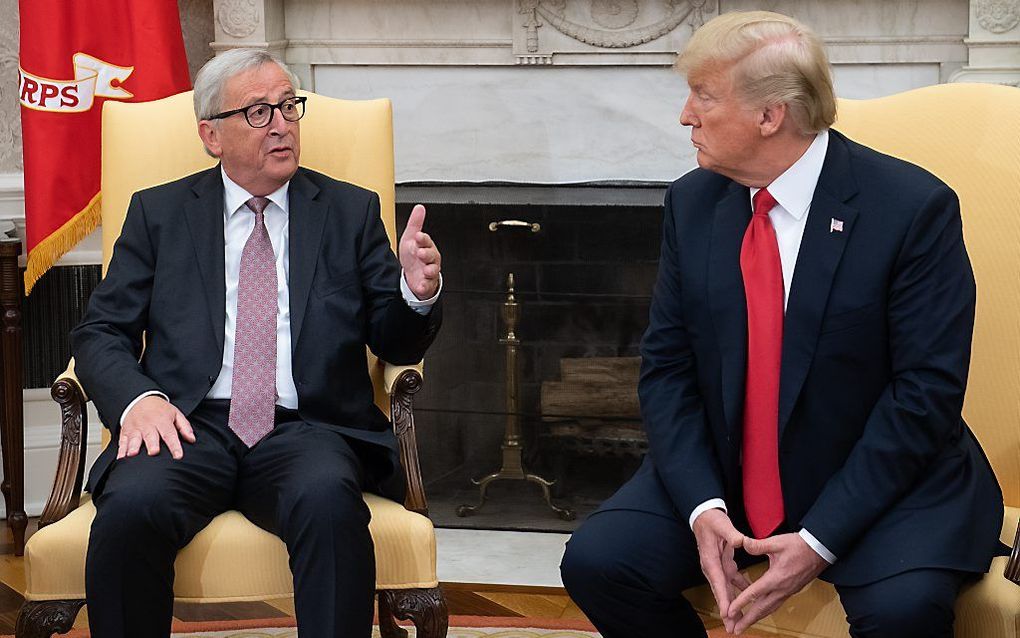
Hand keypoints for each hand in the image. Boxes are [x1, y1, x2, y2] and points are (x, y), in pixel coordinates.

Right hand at [118, 396, 194, 459]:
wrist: (140, 399)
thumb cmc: (160, 410)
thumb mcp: (175, 414)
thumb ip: (184, 427)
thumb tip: (192, 439)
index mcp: (162, 421)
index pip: (170, 434)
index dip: (174, 446)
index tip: (178, 456)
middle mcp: (148, 425)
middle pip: (150, 436)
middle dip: (151, 444)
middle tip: (153, 452)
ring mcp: (135, 428)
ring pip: (134, 438)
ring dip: (133, 446)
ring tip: (132, 454)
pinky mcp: (125, 432)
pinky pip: (122, 441)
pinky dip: (121, 449)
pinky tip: (121, 457)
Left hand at [399, 204, 440, 299]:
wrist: (412, 275)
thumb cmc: (413, 255)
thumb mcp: (411, 238)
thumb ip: (415, 223)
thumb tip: (419, 208)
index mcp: (426, 246)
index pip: (426, 240)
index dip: (423, 239)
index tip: (418, 236)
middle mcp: (430, 259)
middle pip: (432, 255)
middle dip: (427, 254)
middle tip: (421, 253)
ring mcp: (429, 271)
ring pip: (433, 270)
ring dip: (430, 270)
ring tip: (426, 270)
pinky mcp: (427, 284)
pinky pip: (428, 286)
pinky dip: (425, 286)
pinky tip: (421, 286)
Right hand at [692, 509, 749, 623]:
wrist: (704, 516)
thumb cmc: (711, 520)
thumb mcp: (722, 524)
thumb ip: (731, 534)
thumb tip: (741, 541)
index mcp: (710, 559)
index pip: (718, 581)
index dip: (722, 598)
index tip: (726, 613)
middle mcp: (712, 566)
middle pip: (720, 591)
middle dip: (726, 610)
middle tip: (731, 627)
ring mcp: (717, 567)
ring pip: (725, 589)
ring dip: (732, 604)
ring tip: (738, 620)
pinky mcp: (723, 564)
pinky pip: (731, 580)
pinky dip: (739, 589)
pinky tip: (748, 597)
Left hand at [725, 533, 827, 634]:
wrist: (820, 551)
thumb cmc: (800, 547)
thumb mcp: (777, 543)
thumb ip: (758, 546)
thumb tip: (741, 543)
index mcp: (776, 578)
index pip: (755, 593)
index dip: (741, 603)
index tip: (730, 611)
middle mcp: (782, 589)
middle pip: (762, 609)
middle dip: (747, 620)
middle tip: (735, 630)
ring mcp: (787, 591)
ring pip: (769, 609)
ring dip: (756, 619)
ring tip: (744, 626)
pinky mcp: (790, 591)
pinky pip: (775, 605)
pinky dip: (765, 612)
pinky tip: (760, 613)